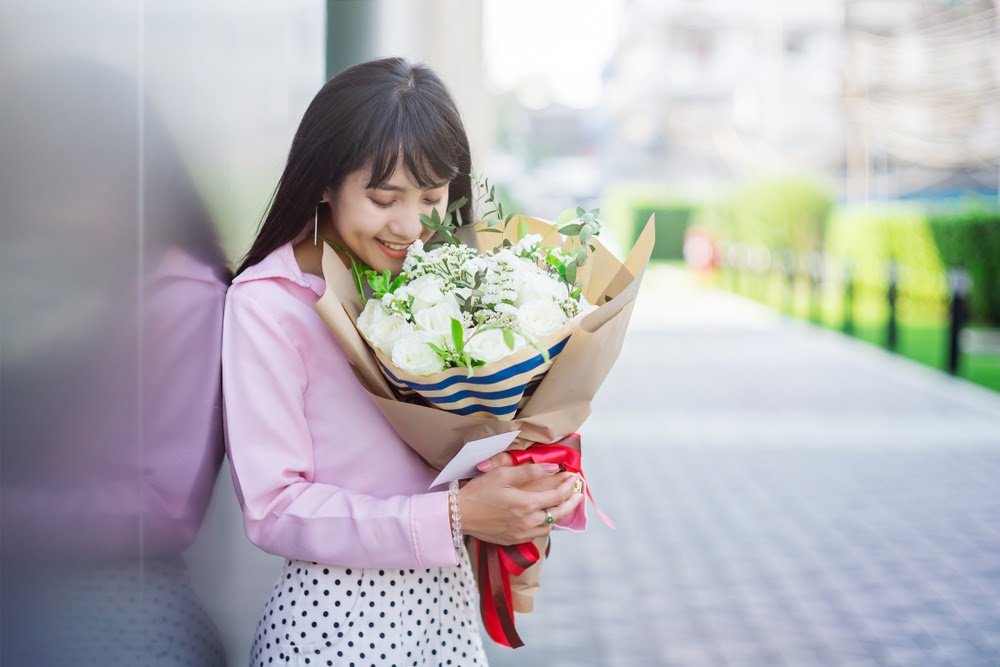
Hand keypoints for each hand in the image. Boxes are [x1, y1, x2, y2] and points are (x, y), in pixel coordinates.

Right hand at [458, 465, 583, 545]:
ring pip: (549, 527)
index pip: (557, 496)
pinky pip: (537, 534)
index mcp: (526, 504)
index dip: (569, 486)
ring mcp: (521, 533)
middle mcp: (528, 521)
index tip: (575, 477)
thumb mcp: (503, 474)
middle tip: (579, 494)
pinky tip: (544, 518)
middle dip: (572, 503)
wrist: (459, 515)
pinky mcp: (513, 540)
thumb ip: (530, 471)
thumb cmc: (479, 491)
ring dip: (559, 516)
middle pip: (558, 514)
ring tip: (563, 505)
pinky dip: (545, 525)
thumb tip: (553, 468)